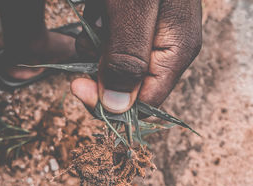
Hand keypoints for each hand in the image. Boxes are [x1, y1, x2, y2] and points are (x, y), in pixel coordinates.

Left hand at [72, 0, 201, 113]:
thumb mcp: (132, 8)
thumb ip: (127, 59)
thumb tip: (117, 108)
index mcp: (175, 52)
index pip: (144, 103)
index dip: (110, 101)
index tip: (78, 86)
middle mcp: (169, 49)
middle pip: (131, 85)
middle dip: (101, 69)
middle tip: (91, 36)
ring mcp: (155, 36)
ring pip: (119, 65)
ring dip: (97, 48)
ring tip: (97, 15)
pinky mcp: (140, 24)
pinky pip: (115, 43)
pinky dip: (99, 32)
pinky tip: (100, 10)